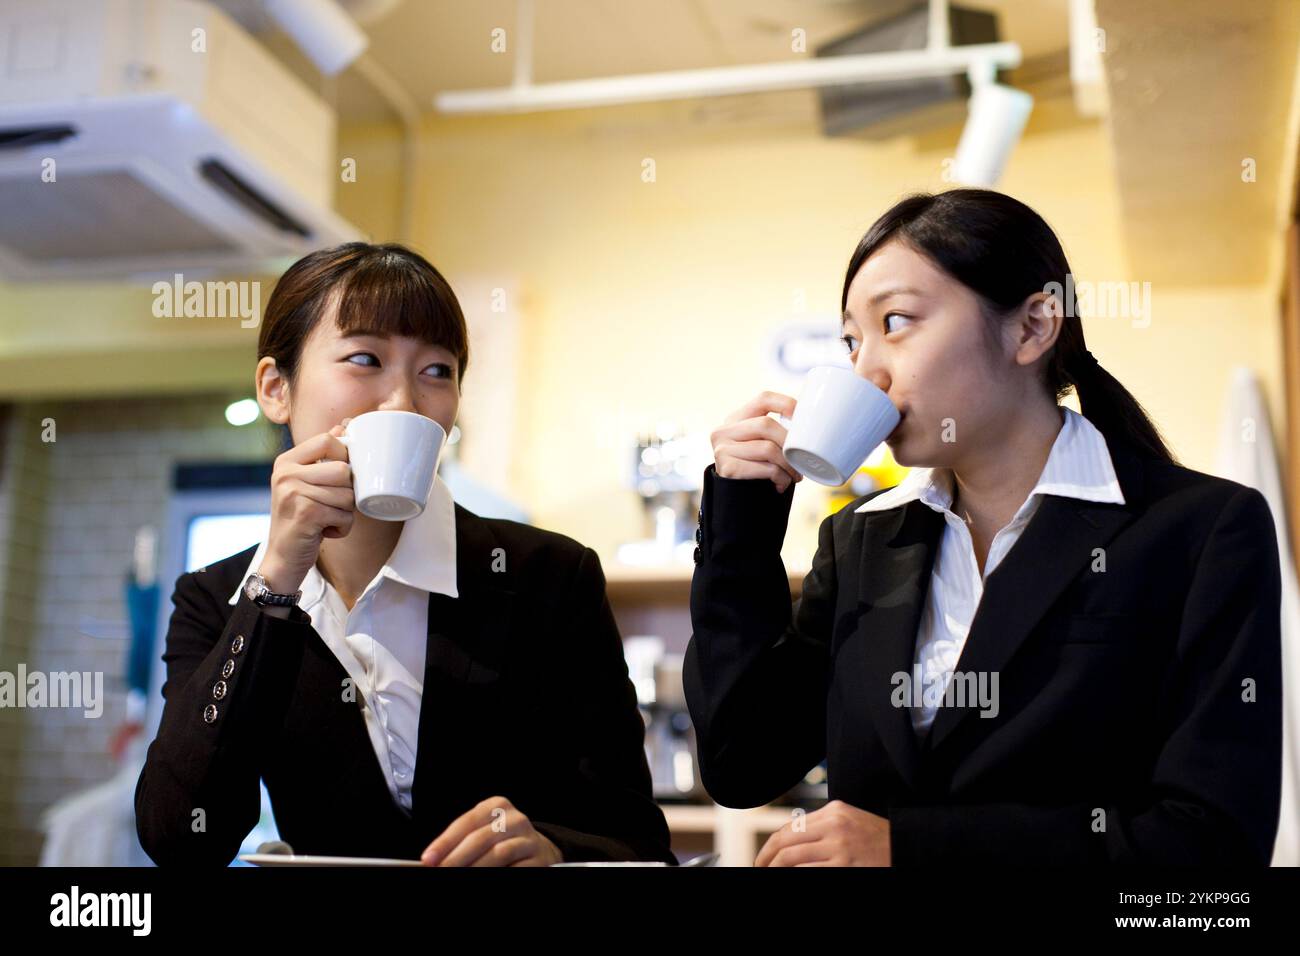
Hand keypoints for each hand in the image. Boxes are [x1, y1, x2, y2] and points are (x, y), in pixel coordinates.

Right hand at [259, 417, 355, 593]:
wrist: (282, 558)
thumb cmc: (300, 519)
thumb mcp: (305, 483)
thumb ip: (321, 456)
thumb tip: (343, 425)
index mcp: (286, 461)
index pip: (327, 440)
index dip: (344, 457)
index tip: (338, 479)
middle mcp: (286, 473)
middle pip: (343, 468)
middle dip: (346, 492)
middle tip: (330, 505)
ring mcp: (293, 492)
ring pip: (347, 494)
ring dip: (344, 513)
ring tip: (326, 519)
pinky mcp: (305, 513)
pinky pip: (345, 515)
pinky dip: (342, 528)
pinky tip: (324, 532)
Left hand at [420, 796, 563, 866]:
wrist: (537, 850)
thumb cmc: (499, 841)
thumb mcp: (481, 833)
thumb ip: (460, 842)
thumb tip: (434, 860)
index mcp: (497, 806)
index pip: (467, 822)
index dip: (445, 842)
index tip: (427, 859)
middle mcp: (515, 819)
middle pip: (481, 838)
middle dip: (456, 858)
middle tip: (441, 872)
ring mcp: (529, 839)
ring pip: (498, 853)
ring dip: (475, 868)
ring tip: (459, 878)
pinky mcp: (539, 859)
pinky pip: (516, 868)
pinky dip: (497, 874)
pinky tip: (482, 880)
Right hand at [710, 391, 803, 493]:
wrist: (736, 503)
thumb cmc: (754, 471)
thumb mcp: (757, 445)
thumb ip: (772, 432)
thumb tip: (811, 424)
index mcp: (736, 419)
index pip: (763, 399)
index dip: (785, 403)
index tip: (801, 417)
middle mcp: (724, 431)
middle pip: (766, 424)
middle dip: (789, 443)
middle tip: (801, 460)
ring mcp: (722, 449)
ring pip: (768, 448)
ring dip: (788, 465)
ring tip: (795, 476)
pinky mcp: (726, 468)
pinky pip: (765, 468)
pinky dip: (780, 478)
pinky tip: (781, 485)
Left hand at [754, 800, 890, 866]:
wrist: (908, 848)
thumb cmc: (878, 841)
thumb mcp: (850, 822)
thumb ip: (823, 826)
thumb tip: (790, 840)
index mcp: (834, 811)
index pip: (790, 827)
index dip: (770, 845)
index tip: (763, 858)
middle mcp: (835, 824)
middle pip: (785, 840)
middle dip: (766, 858)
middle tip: (759, 868)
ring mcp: (840, 846)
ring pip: (791, 857)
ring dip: (775, 869)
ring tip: (770, 875)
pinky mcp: (845, 865)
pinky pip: (807, 871)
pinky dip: (794, 875)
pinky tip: (790, 878)